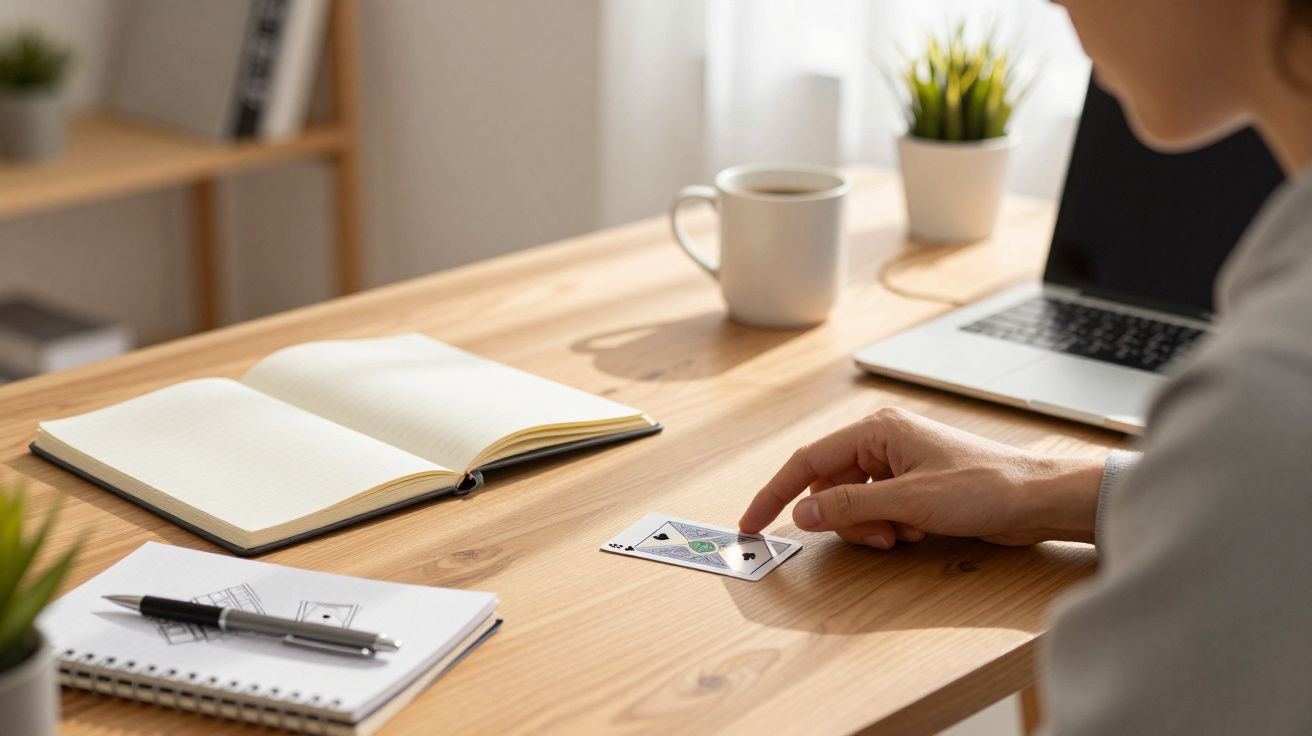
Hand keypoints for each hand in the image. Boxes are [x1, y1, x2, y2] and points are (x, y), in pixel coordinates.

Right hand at [738, 407, 1104, 548]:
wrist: (1037, 499)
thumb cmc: (985, 487)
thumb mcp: (909, 501)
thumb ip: (849, 506)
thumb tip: (802, 512)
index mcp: (877, 430)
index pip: (807, 461)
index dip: (776, 494)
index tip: (752, 522)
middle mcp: (883, 442)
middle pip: (830, 487)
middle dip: (845, 520)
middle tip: (876, 537)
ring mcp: (898, 464)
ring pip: (853, 504)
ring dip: (869, 527)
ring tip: (903, 534)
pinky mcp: (913, 485)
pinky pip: (877, 511)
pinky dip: (888, 528)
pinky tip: (918, 530)